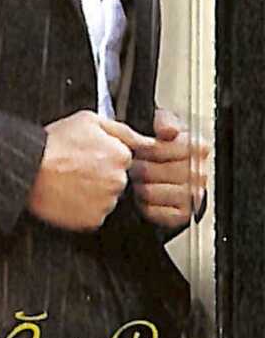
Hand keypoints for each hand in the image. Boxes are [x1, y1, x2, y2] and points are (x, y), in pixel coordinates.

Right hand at [27, 110, 154, 231]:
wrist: (29, 168)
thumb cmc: (53, 143)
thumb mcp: (88, 120)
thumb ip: (122, 130)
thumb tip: (146, 140)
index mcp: (120, 155)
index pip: (123, 159)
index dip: (104, 155)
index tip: (87, 154)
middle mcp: (118, 181)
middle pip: (116, 179)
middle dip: (100, 174)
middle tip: (76, 167)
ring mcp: (106, 202)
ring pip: (106, 198)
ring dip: (93, 192)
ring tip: (70, 180)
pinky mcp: (92, 220)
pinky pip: (94, 215)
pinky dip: (83, 208)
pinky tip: (68, 195)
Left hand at [128, 108, 209, 229]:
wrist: (178, 174)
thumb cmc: (171, 149)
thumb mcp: (169, 126)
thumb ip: (166, 121)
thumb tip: (167, 129)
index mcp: (197, 148)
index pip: (156, 149)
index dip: (142, 149)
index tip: (140, 149)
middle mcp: (198, 174)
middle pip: (149, 171)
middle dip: (138, 168)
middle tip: (138, 166)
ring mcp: (192, 197)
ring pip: (148, 191)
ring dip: (140, 186)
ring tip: (143, 180)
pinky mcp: (183, 216)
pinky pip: (152, 211)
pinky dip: (145, 205)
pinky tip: (149, 197)